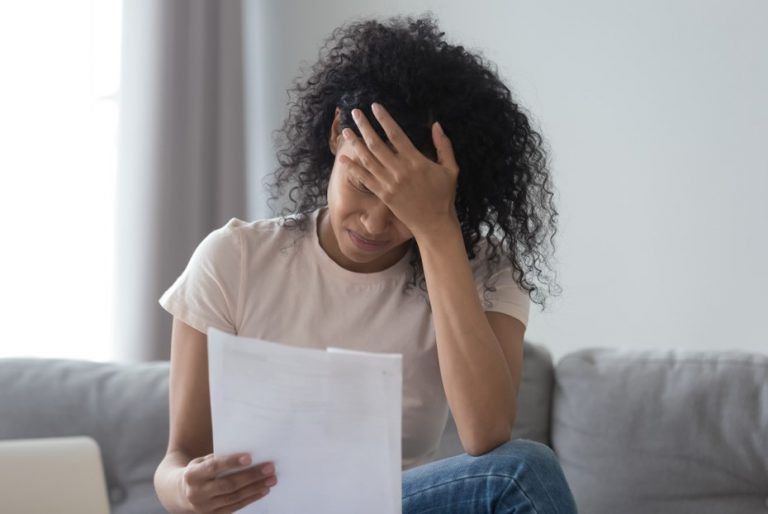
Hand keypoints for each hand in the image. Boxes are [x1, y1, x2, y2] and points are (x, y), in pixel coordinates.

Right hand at [180, 453, 276, 513]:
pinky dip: (251, 498)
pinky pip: (235, 507)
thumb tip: (246, 455)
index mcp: (192, 475)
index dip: (231, 462)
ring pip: (235, 497)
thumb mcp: (201, 462)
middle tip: (270, 468)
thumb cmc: (198, 472)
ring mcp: (205, 507)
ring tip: (271, 479)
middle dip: (251, 476)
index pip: (214, 467)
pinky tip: (263, 490)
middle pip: (228, 484)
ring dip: (256, 488)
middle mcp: (197, 493)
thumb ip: (218, 458)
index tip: (249, 457)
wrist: (180, 494)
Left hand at [340, 103, 459, 239]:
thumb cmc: (444, 196)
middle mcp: (400, 171)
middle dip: (365, 127)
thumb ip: (443, 146)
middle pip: (377, 144)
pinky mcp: (384, 195)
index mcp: (417, 161)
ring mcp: (390, 184)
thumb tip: (436, 124)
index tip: (375, 107)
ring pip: (368, 160)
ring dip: (355, 144)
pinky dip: (353, 168)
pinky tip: (344, 158)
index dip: (384, 119)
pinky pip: (365, 179)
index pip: (397, 135)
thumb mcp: (451, 169)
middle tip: (355, 112)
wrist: (434, 224)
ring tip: (346, 130)